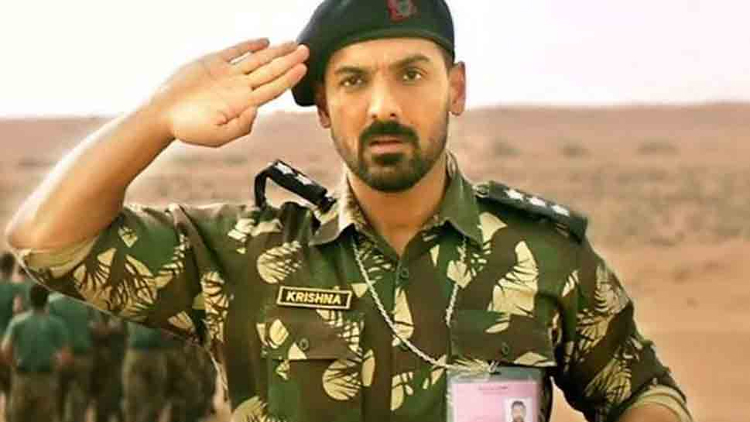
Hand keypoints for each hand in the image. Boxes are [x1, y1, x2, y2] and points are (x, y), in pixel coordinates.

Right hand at [150, 38, 308, 146]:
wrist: (162, 115)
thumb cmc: (188, 129)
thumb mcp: (217, 136)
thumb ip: (240, 127)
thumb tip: (257, 110)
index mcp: (243, 104)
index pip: (272, 89)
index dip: (288, 78)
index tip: (302, 68)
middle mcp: (239, 89)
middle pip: (270, 72)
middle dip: (289, 61)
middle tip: (306, 50)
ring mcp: (227, 75)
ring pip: (257, 60)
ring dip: (276, 52)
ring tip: (293, 44)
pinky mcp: (212, 63)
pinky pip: (235, 52)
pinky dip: (250, 46)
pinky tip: (264, 42)